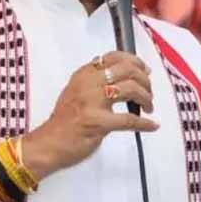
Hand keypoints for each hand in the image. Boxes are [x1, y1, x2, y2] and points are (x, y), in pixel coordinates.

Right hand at [22, 51, 158, 176]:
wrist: (48, 144)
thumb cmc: (64, 121)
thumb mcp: (75, 92)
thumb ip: (94, 82)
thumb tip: (123, 77)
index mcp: (84, 75)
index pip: (114, 57)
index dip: (135, 61)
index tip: (146, 71)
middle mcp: (88, 83)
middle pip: (127, 70)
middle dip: (145, 81)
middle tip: (149, 94)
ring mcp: (93, 102)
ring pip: (131, 89)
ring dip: (146, 98)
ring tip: (148, 108)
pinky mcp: (98, 122)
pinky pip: (129, 120)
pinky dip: (145, 123)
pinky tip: (152, 126)